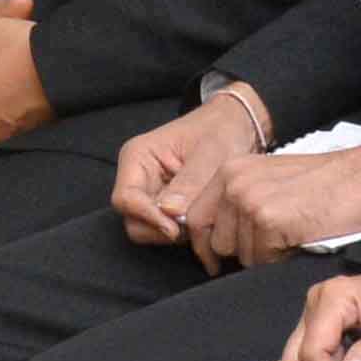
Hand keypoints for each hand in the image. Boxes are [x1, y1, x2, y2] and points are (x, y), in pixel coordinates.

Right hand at [112, 78, 275, 245]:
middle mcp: (138, 178)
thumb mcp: (210, 152)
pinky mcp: (166, 208)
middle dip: (161, 229)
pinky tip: (203, 220)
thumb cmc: (220, 131)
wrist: (235, 128)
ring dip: (174, 232)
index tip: (175, 229)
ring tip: (202, 219)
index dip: (147, 217)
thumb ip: (190, 182)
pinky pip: (166, 230)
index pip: (125, 199)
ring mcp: (151, 195)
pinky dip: (184, 232)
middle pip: (133, 220)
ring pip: (149, 230)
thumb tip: (170, 212)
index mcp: (137, 157)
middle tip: (193, 226)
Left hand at [209, 136, 360, 271]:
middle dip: (241, 252)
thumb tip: (216, 240)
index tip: (217, 261)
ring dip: (264, 256)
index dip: (206, 245)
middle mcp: (233, 181)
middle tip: (274, 244)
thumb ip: (241, 200)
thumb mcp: (272, 180)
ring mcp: (248, 200)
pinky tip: (301, 238)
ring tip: (292, 235)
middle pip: (216, 242)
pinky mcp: (268, 220)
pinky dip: (281, 259)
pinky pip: (262, 261)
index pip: (196, 218)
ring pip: (239, 255)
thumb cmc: (328, 184)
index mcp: (231, 169)